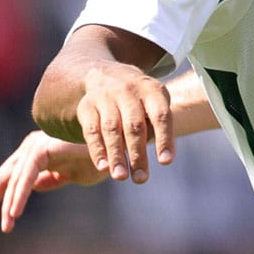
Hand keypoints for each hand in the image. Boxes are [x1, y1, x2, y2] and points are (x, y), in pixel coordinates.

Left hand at [0, 130, 105, 232]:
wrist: (119, 147)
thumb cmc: (100, 157)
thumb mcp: (72, 175)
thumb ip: (51, 179)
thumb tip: (32, 187)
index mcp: (38, 152)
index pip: (11, 177)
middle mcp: (33, 146)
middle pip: (5, 175)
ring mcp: (37, 144)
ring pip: (14, 178)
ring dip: (8, 203)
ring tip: (7, 225)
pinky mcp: (44, 147)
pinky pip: (27, 174)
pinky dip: (20, 194)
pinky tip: (15, 212)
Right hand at [76, 60, 175, 184]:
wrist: (105, 75)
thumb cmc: (139, 99)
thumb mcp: (153, 102)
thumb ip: (155, 126)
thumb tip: (154, 157)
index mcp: (152, 90)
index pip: (161, 115)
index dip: (164, 139)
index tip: (166, 162)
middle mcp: (129, 91)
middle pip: (134, 126)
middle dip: (137, 154)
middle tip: (141, 179)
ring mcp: (106, 97)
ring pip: (112, 129)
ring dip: (116, 155)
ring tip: (121, 177)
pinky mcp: (87, 106)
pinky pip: (91, 130)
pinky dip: (97, 150)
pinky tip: (102, 167)